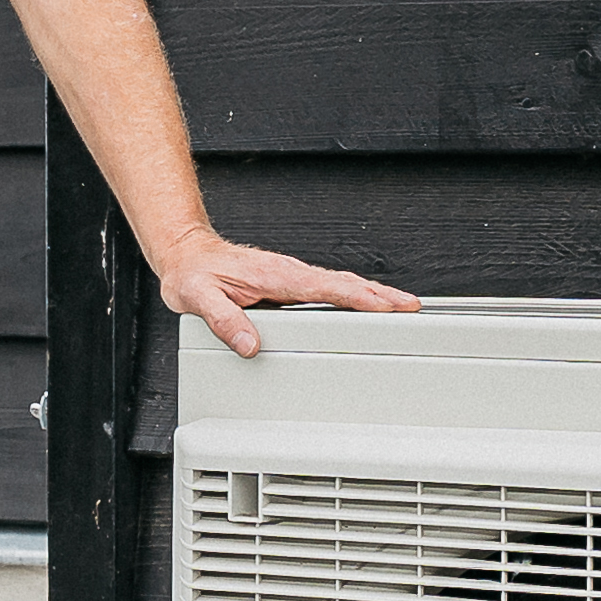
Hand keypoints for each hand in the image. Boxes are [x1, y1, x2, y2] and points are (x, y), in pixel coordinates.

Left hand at [154, 232, 418, 360]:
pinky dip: (353, 295)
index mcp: (275, 276)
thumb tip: (249, 345)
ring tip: (401, 306)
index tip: (387, 305)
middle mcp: (289, 273)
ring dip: (373, 294)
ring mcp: (292, 277)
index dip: (359, 297)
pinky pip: (328, 289)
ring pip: (340, 285)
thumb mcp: (198, 299)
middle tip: (413, 306)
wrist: (186, 254)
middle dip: (381, 294)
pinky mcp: (289, 283)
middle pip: (345, 284)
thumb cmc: (193, 275)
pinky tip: (364, 304)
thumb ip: (224, 321)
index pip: (327, 287)